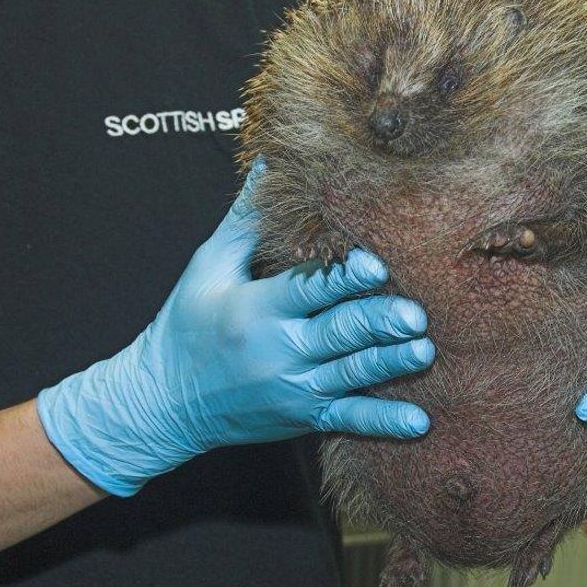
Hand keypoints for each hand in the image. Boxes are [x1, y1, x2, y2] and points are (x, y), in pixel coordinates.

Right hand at [37, 162, 434, 495]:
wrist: (162, 404)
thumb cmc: (186, 325)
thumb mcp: (208, 267)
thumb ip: (246, 219)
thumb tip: (271, 163)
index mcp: (256, 309)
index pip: (307, 288)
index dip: (344, 277)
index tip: (377, 264)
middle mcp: (277, 351)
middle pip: (339, 332)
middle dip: (379, 322)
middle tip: (416, 313)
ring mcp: (294, 389)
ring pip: (353, 373)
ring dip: (391, 362)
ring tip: (425, 350)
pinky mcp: (304, 418)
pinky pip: (350, 421)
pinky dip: (385, 423)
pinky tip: (420, 422)